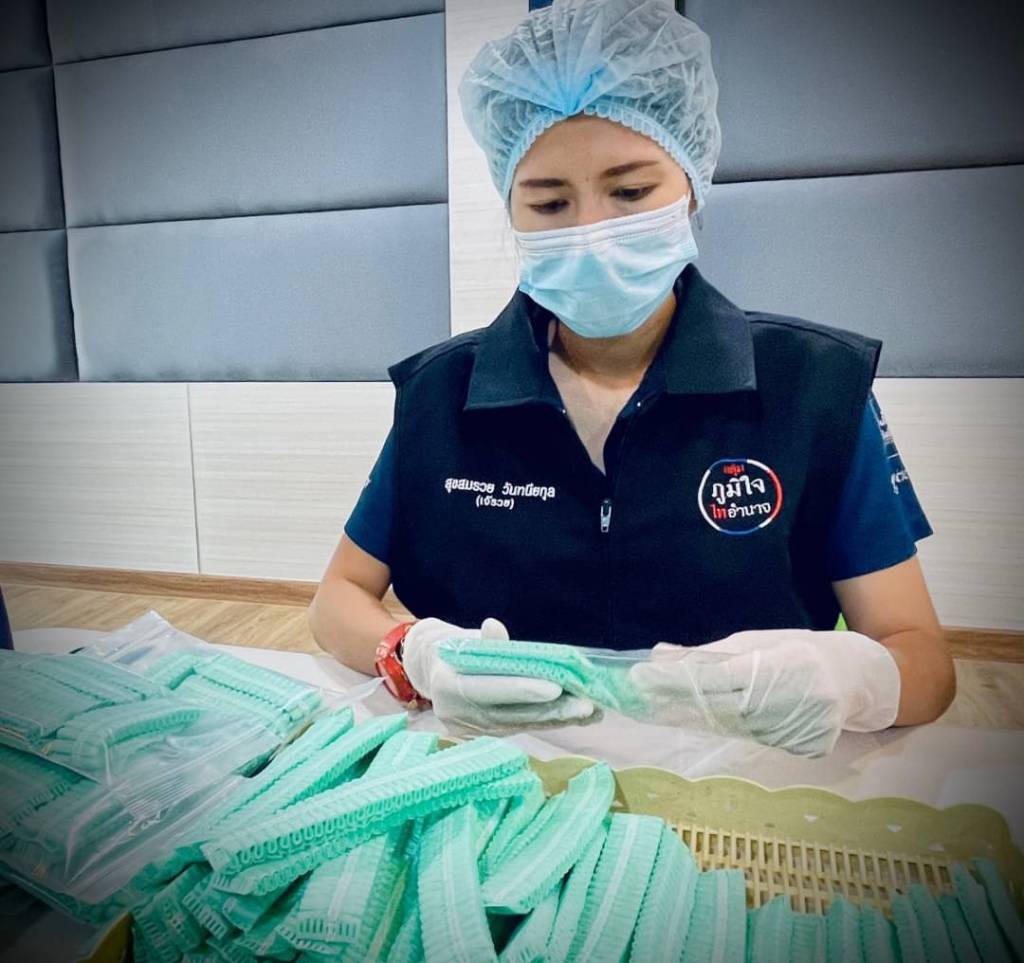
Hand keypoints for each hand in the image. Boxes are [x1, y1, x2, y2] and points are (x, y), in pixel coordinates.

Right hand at [401, 617, 599, 733]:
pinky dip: (550, 722)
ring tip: (591, 711)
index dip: (521, 689)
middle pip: (511, 714)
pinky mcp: (488, 735)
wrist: (435, 671)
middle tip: (586, 705)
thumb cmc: (456, 648)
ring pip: (522, 725)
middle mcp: (459, 715)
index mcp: (448, 686)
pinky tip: (579, 717)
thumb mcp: (464, 639)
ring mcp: (474, 730)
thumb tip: (494, 627)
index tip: (555, 687)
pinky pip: (523, 728)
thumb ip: (484, 640)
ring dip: (558, 719)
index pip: (489, 689)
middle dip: (551, 711)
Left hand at [628, 629, 900, 756]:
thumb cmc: (804, 650)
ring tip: (669, 708)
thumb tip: (658, 655)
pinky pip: (758, 740)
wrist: (863, 677)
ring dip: (700, 718)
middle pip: (718, 707)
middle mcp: (788, 698)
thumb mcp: (759, 641)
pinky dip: (737, 730)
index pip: (714, 677)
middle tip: (639, 697)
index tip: (638, 678)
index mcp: (777, 663)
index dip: (675, 680)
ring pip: (734, 727)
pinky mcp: (807, 747)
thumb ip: (709, 654)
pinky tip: (728, 720)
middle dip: (675, 703)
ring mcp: (799, 727)